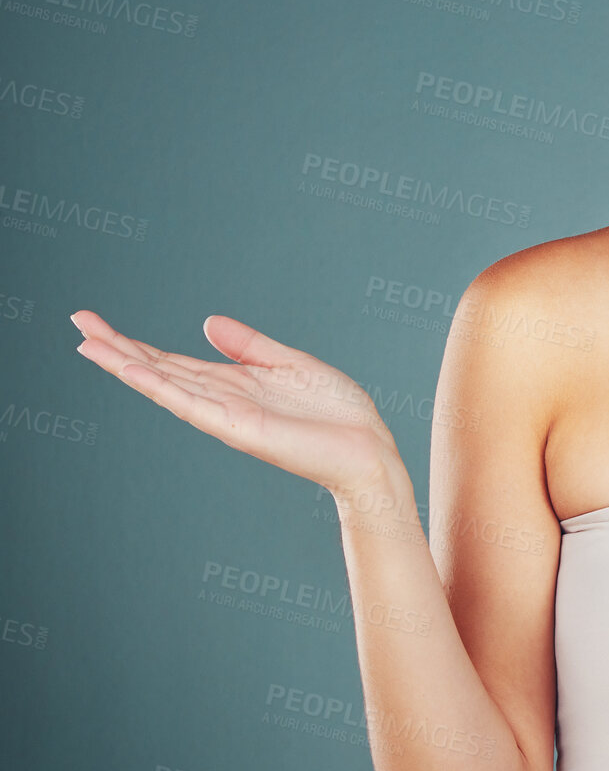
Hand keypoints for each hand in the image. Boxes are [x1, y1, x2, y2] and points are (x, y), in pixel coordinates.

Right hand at [70, 309, 402, 494]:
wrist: (368, 448)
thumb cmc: (337, 413)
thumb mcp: (291, 363)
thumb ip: (250, 345)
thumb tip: (208, 322)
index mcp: (233, 384)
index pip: (173, 362)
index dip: (136, 344)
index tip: (97, 323)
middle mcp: (222, 401)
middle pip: (160, 371)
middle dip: (119, 349)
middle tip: (78, 322)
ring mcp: (227, 416)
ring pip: (167, 386)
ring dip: (128, 365)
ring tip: (90, 344)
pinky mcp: (240, 427)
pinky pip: (193, 404)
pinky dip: (161, 386)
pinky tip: (134, 370)